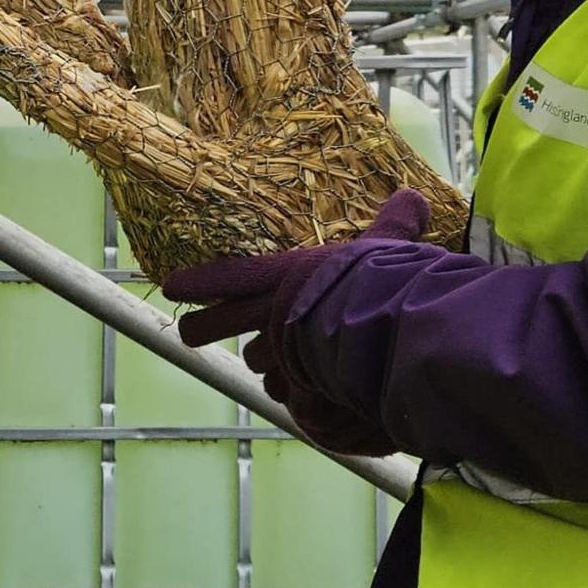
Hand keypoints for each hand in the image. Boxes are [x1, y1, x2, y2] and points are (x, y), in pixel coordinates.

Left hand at [159, 188, 431, 454]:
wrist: (378, 335)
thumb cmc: (376, 282)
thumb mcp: (388, 246)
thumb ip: (396, 223)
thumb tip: (415, 195)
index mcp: (282, 275)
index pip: (231, 275)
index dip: (200, 280)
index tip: (171, 285)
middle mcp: (269, 312)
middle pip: (219, 323)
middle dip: (201, 328)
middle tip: (187, 334)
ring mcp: (278, 353)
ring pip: (258, 362)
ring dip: (266, 362)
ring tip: (281, 365)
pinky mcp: (294, 387)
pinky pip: (285, 392)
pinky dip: (293, 390)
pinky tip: (309, 392)